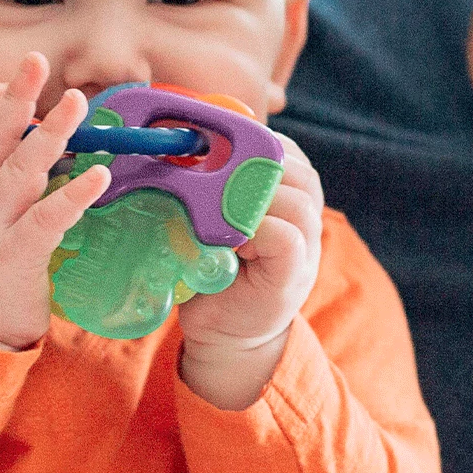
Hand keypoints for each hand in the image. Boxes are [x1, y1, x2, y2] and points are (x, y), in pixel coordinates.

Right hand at [0, 53, 110, 350]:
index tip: (3, 81)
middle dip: (15, 96)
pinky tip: (99, 176)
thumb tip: (35, 155)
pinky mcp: (16, 256)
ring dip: (50, 133)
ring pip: (19, 169)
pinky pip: (47, 218)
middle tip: (36, 59)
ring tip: (77, 102)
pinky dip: (74, 194)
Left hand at [178, 133, 323, 409]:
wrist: (227, 332)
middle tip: (207, 178)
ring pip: (294, 199)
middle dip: (248, 166)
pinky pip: (285, 237)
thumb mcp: (210, 220)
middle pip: (293, 168)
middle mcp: (304, 212)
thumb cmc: (215, 270)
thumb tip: (166, 148)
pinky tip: (230, 241)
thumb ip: (207, 188)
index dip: (248, 141)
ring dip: (249, 199)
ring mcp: (306, 243)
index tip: (208, 146)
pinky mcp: (294, 272)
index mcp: (286, 190)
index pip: (281, 147)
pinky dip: (254, 232)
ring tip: (216, 212)